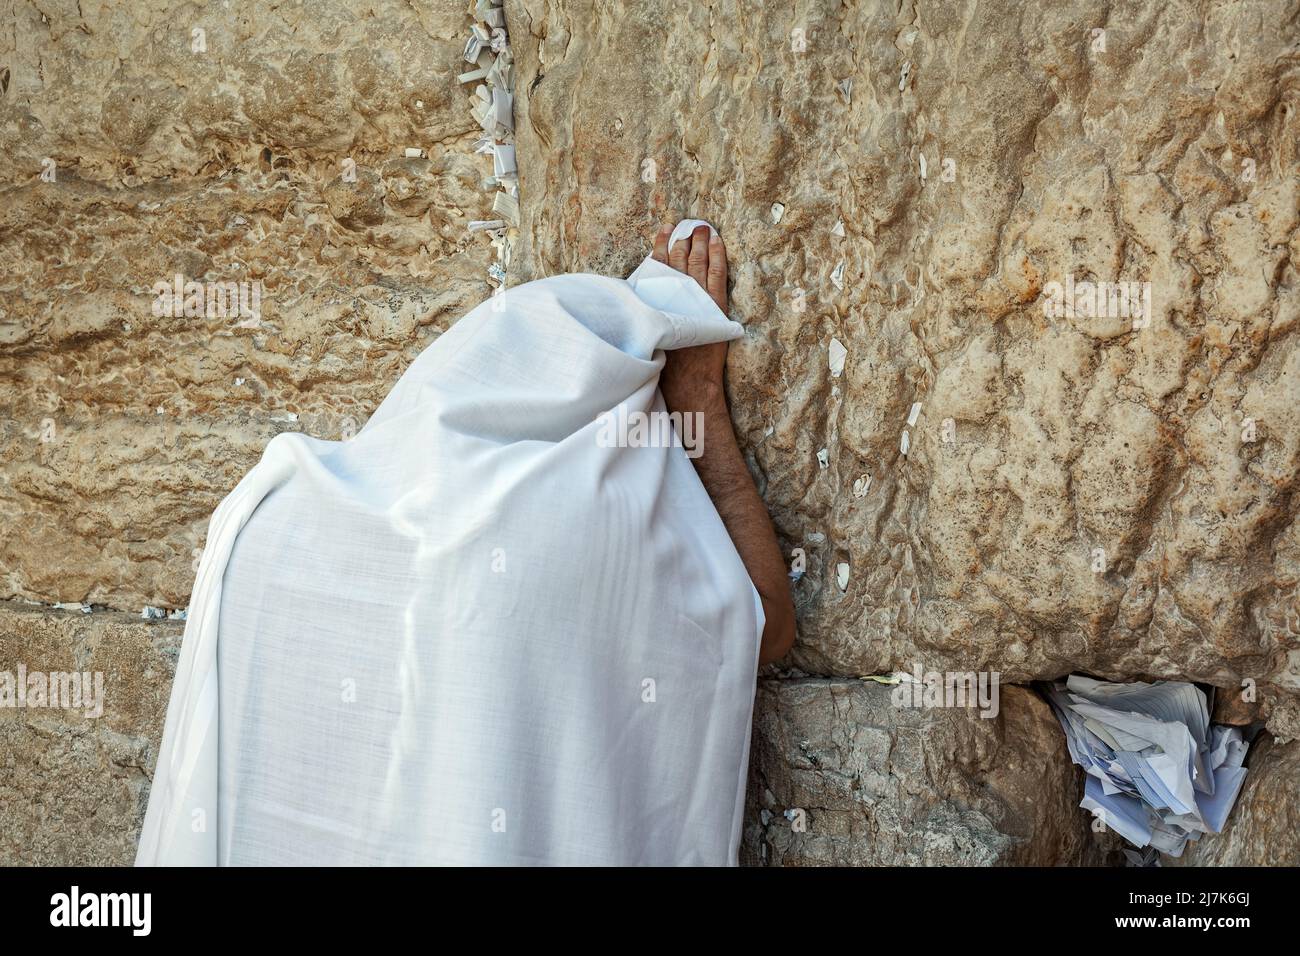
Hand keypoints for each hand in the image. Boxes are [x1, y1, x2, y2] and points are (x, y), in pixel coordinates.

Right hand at [652, 223, 728, 407]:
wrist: (688, 380)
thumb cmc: (664, 364)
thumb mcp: (646, 333)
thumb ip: (644, 314)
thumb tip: (637, 300)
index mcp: (656, 299)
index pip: (658, 264)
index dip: (661, 245)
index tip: (663, 230)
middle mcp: (675, 294)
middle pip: (678, 258)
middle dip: (681, 238)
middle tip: (684, 223)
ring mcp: (697, 297)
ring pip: (698, 260)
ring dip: (699, 241)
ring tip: (700, 226)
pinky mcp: (715, 304)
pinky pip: (717, 272)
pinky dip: (717, 254)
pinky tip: (717, 241)